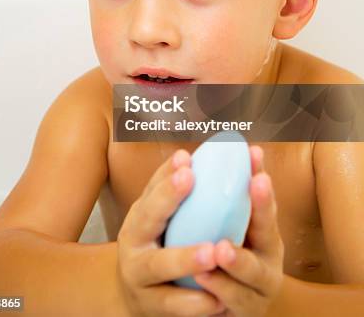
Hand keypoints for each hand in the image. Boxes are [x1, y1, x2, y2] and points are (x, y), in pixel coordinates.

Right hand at [116, 149, 226, 315]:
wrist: (135, 294)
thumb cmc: (154, 244)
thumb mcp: (155, 216)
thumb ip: (168, 187)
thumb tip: (185, 155)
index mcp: (138, 220)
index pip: (151, 192)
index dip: (167, 180)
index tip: (187, 166)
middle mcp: (133, 245)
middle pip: (146, 221)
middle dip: (168, 201)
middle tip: (192, 183)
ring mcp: (139, 279)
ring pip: (160, 268)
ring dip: (185, 258)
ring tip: (213, 252)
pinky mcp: (151, 309)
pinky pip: (173, 306)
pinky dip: (195, 303)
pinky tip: (218, 300)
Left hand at [194, 146, 284, 316]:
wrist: (202, 308)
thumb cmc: (213, 259)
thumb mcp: (217, 228)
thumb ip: (208, 202)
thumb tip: (186, 155)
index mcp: (261, 234)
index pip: (263, 202)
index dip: (261, 177)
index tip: (255, 156)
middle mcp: (267, 261)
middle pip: (269, 234)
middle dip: (262, 207)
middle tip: (254, 183)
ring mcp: (257, 292)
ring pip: (253, 276)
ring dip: (238, 262)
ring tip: (220, 248)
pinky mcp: (241, 316)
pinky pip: (233, 304)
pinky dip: (218, 290)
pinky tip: (203, 278)